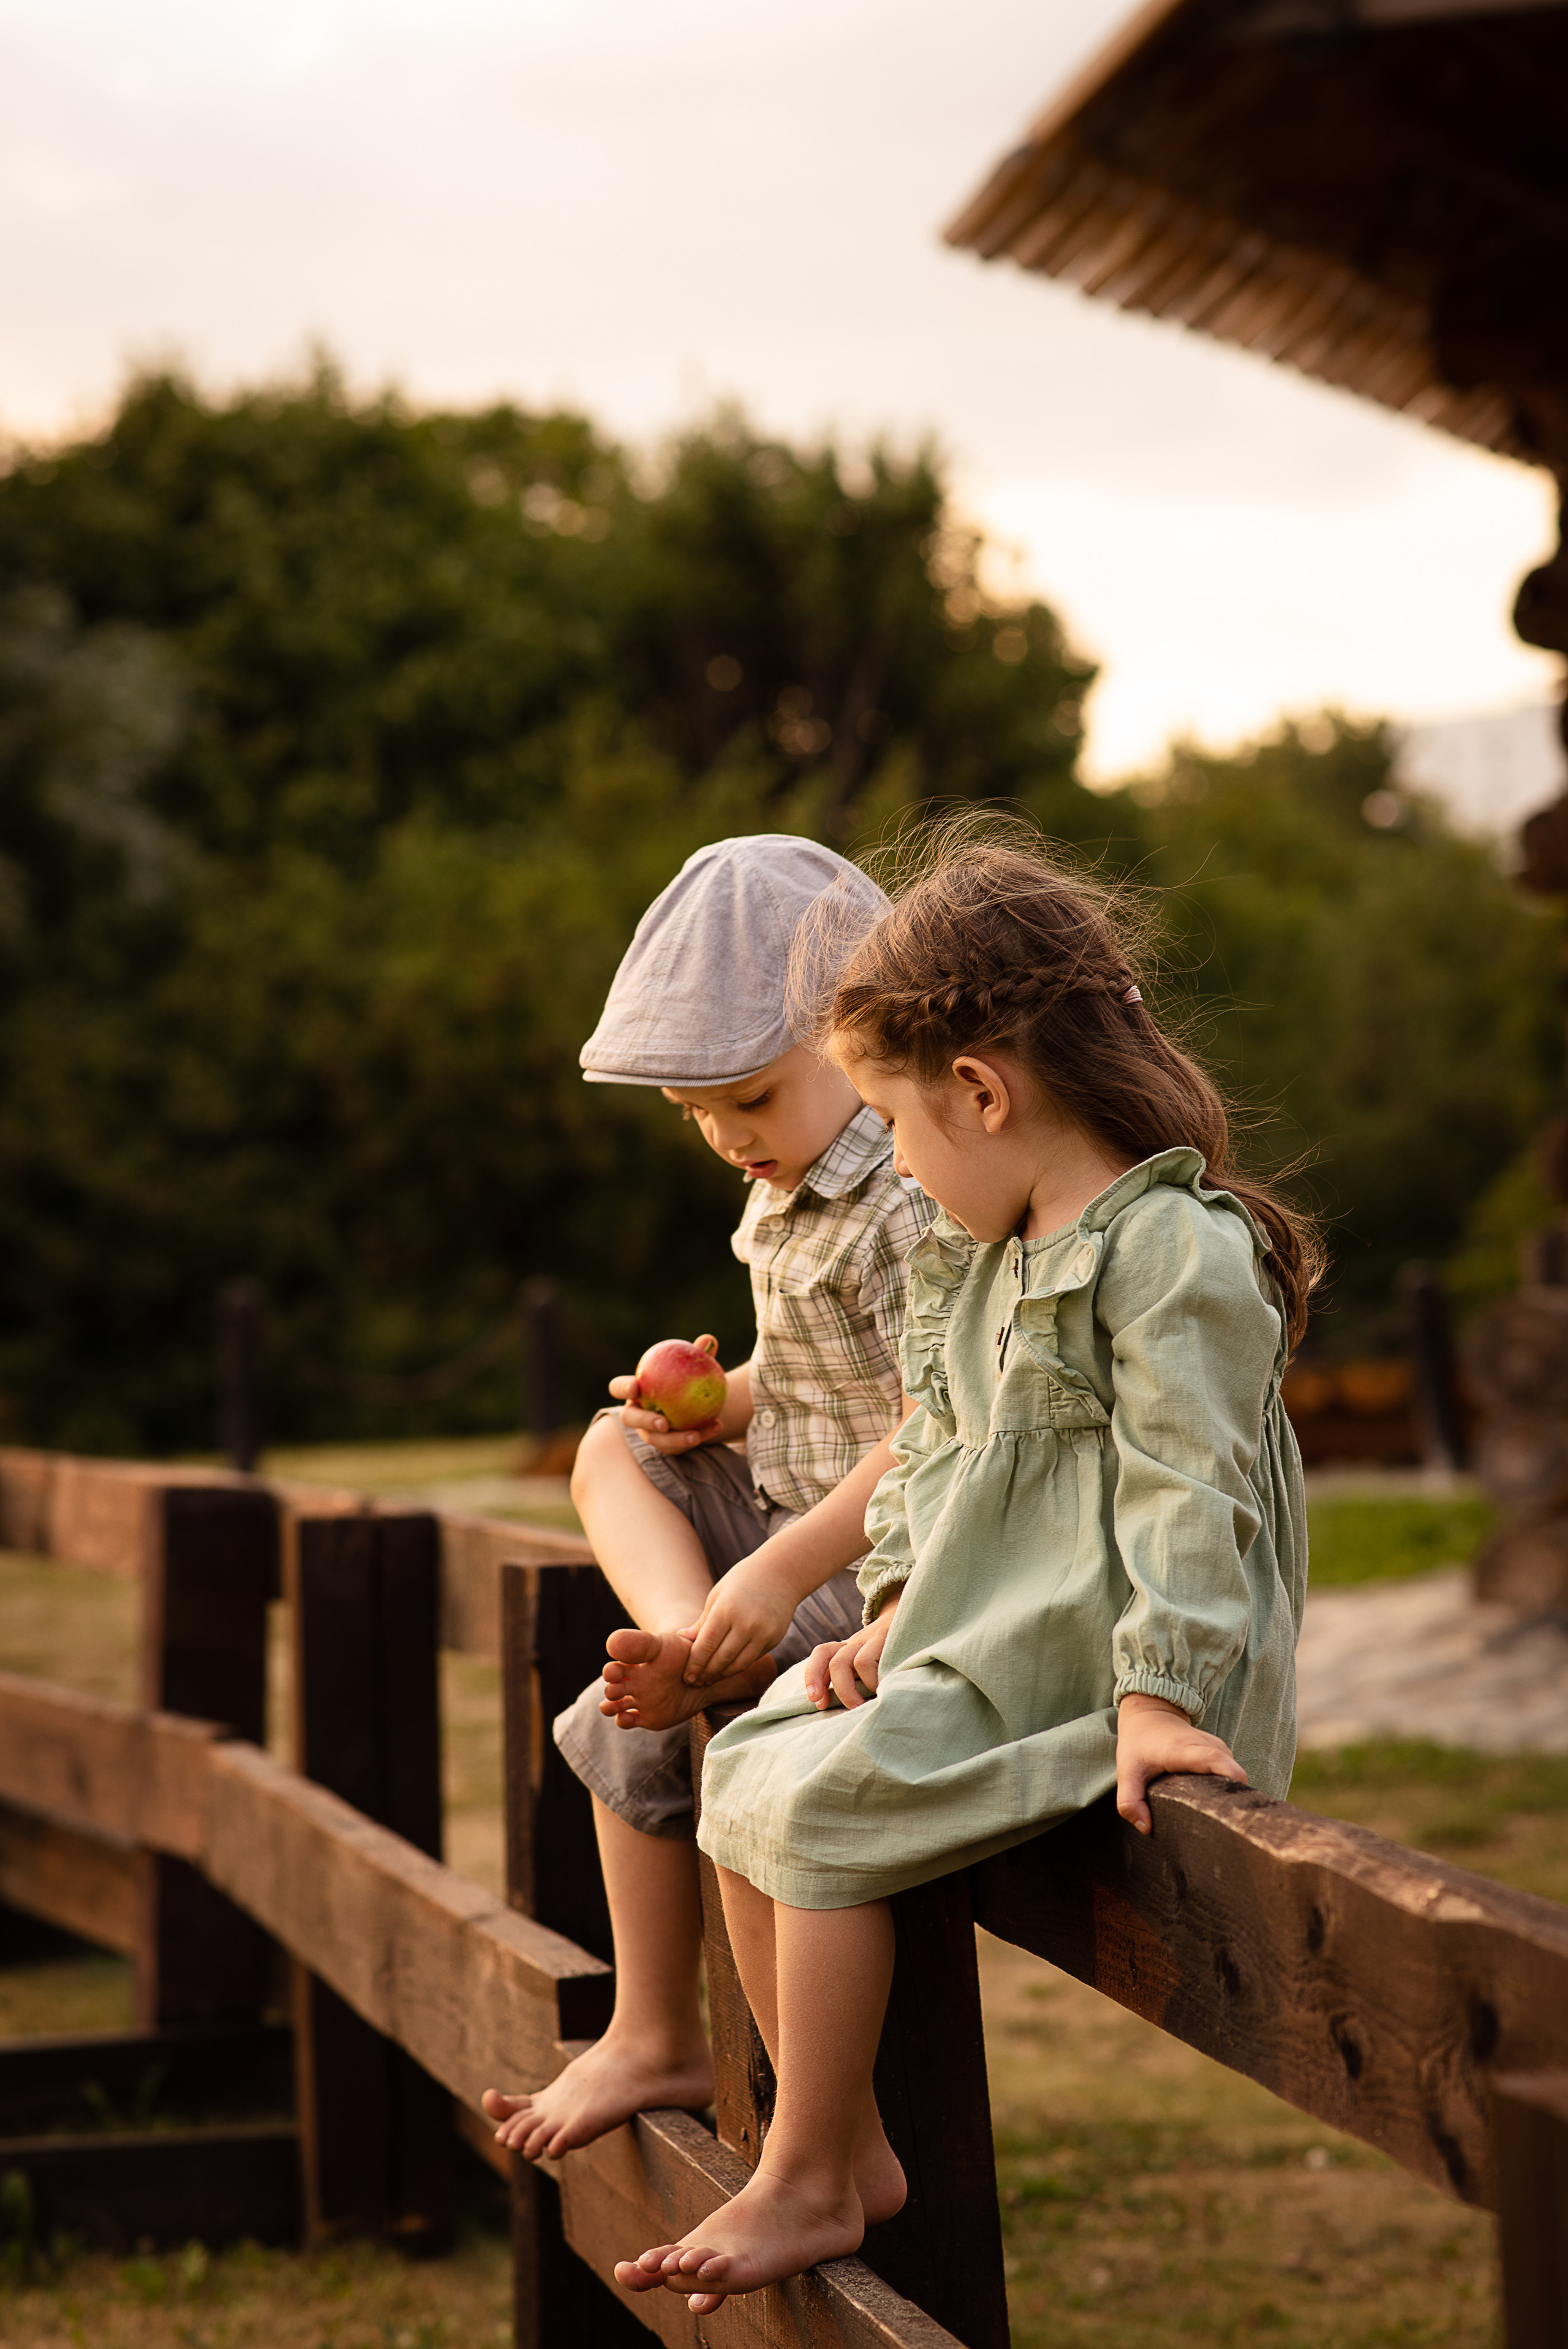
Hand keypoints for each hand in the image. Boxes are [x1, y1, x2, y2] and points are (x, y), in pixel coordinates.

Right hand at [608, 1334, 724, 1456]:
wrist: (695, 1401)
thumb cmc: (686, 1377)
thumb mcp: (691, 1365)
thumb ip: (696, 1353)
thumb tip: (709, 1339)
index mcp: (635, 1391)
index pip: (618, 1388)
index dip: (622, 1388)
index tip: (635, 1386)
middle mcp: (637, 1413)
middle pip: (630, 1419)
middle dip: (644, 1422)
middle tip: (663, 1423)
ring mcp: (649, 1432)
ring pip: (657, 1439)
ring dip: (676, 1438)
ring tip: (695, 1435)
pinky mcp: (667, 1445)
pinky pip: (680, 1444)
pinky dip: (701, 1435)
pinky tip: (717, 1426)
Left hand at [682, 1553, 801, 1683]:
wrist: (781, 1573)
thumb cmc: (742, 1581)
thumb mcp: (717, 1595)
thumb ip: (702, 1621)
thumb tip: (682, 1639)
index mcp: (726, 1609)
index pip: (705, 1645)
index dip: (694, 1664)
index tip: (686, 1676)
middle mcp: (746, 1623)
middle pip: (721, 1660)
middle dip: (706, 1674)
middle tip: (694, 1682)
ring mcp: (763, 1633)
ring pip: (738, 1665)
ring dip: (721, 1675)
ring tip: (709, 1679)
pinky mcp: (774, 1639)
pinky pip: (752, 1659)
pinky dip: (737, 1666)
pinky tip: (726, 1668)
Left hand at [803, 1594, 900, 1711]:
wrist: (921, 1616)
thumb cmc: (897, 1651)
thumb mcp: (875, 1661)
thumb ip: (860, 1677)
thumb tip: (845, 1709)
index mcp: (851, 1647)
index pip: (822, 1654)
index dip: (813, 1676)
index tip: (818, 1702)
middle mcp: (858, 1641)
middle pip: (831, 1660)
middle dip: (834, 1688)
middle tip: (849, 1708)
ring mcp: (872, 1638)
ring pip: (848, 1662)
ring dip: (851, 1690)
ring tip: (864, 1706)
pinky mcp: (886, 1638)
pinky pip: (866, 1661)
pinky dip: (871, 1681)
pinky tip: (883, 1690)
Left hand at [1115, 1692, 1246, 1835]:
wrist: (1149, 1713)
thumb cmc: (1138, 1743)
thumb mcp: (1126, 1771)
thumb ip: (1129, 1801)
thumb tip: (1146, 1828)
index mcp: (1183, 1750)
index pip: (1216, 1761)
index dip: (1231, 1780)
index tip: (1233, 1804)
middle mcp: (1206, 1745)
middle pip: (1233, 1774)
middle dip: (1233, 1799)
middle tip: (1220, 1823)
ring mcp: (1217, 1746)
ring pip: (1235, 1775)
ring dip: (1229, 1795)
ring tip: (1214, 1814)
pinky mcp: (1221, 1751)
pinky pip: (1232, 1772)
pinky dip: (1227, 1787)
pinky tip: (1213, 1800)